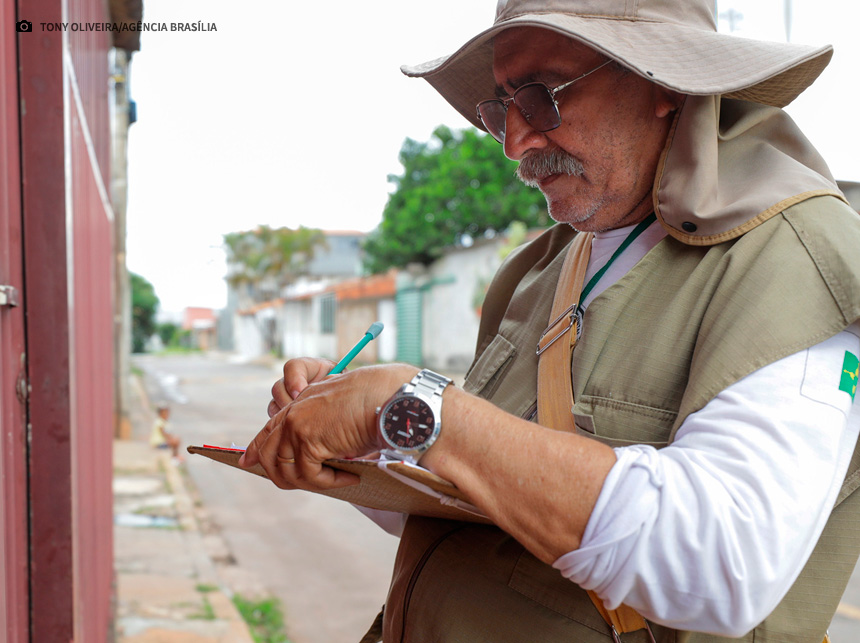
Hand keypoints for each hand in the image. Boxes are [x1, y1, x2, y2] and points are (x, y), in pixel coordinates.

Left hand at [241, 364, 418, 490]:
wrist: (386, 396)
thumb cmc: (373, 404)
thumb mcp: (338, 416)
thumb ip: (318, 430)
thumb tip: (313, 460)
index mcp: (298, 405)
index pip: (267, 431)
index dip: (256, 449)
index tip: (247, 462)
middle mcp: (292, 414)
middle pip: (269, 458)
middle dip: (288, 477)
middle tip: (318, 482)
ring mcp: (296, 426)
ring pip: (289, 472)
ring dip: (316, 482)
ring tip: (342, 477)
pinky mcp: (307, 440)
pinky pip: (311, 476)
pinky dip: (331, 482)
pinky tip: (350, 476)